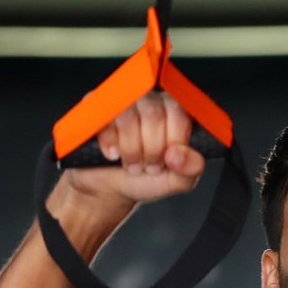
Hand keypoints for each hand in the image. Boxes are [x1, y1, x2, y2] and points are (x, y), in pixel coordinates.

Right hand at [61, 91, 205, 205]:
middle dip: (150, 150)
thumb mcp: (176, 181)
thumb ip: (191, 169)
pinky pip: (102, 115)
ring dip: (130, 149)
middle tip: (148, 166)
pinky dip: (108, 142)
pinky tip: (113, 154)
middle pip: (153, 114)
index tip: (167, 160)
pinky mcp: (96, 105)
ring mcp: (123, 100)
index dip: (172, 143)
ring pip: (127, 115)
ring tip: (131, 163)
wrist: (110, 188)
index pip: (179, 115)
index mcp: (175, 112)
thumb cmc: (144, 178)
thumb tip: (179, 154)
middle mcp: (151, 101)